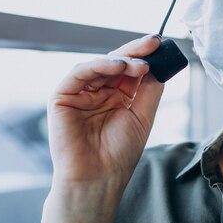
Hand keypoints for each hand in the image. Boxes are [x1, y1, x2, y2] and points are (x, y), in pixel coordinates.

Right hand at [47, 34, 163, 186]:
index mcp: (116, 96)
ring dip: (121, 59)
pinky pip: (79, 72)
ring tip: (140, 64)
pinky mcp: (62, 96)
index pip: (130, 69)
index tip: (160, 45)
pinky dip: (99, 65)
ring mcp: (80, 93)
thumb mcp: (142, 115)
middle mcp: (97, 92)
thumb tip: (160, 63)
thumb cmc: (119, 154)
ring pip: (99, 64)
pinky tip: (119, 66)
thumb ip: (150, 88)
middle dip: (135, 52)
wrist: (98, 179)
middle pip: (116, 63)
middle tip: (152, 43)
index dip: (144, 56)